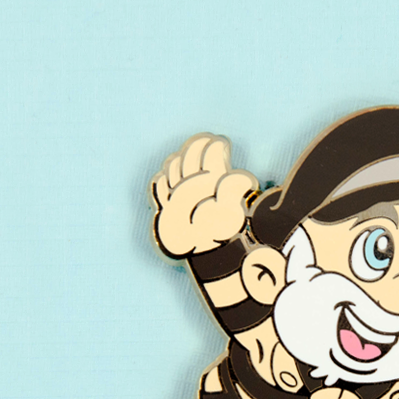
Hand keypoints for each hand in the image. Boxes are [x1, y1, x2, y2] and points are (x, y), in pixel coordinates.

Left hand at [150, 133, 257, 256]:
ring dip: (182, 158)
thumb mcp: (234, 212)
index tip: (221, 143)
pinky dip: (164, 176)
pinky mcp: (164, 206)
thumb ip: (235, 189)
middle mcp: (188, 184)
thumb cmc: (219, 234)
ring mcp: (173, 194)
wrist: (199, 256)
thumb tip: (239, 178)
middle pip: (190, 157)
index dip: (216, 146)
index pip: (211, 154)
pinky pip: (160, 184)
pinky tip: (168, 174)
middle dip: (199, 147)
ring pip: (173, 167)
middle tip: (207, 142)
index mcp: (209, 182)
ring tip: (189, 155)